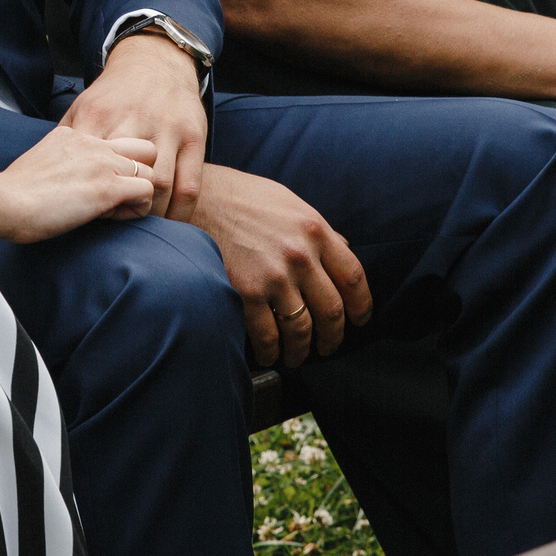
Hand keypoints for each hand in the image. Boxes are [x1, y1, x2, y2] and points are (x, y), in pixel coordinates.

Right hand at [0, 126, 158, 241]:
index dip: (115, 166)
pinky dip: (136, 209)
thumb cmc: (15, 192)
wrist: (3, 201)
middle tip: (118, 196)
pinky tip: (112, 217)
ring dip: (138, 193)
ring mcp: (101, 162)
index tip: (97, 188)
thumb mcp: (42, 162)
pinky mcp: (107, 187)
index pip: (116, 142)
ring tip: (114, 210)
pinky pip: (146, 191)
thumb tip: (72, 182)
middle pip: (144, 147)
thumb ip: (64, 163)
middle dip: (139, 172)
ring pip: (150, 170)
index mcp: (75, 133)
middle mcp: (93, 141)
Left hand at [60, 27, 206, 219]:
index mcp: (100, 114)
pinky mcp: (194, 136)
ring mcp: (168, 128)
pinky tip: (169, 224)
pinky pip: (189, 187)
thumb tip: (44, 170)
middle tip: (115, 223)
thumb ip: (70, 137)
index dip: (87, 197)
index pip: (90, 167)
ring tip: (141, 226)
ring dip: (151, 213)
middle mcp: (134, 119)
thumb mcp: (84, 106)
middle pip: (126, 178)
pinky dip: (179, 214)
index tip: (85, 215)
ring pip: (160, 184)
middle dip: (120, 208)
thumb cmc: (114, 94)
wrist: (154, 61)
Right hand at [183, 165, 371, 368]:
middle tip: (329, 346)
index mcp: (314, 229)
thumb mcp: (288, 203)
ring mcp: (274, 275)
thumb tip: (343, 248)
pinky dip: (271, 351)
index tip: (360, 319)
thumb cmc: (241, 198)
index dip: (361, 304)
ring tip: (298, 356)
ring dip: (302, 350)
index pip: (352, 276)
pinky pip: (267, 335)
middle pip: (332, 310)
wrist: (194, 198)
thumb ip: (316, 230)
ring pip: (301, 329)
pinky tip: (270, 354)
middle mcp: (300, 254)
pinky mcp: (246, 292)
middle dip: (334, 336)